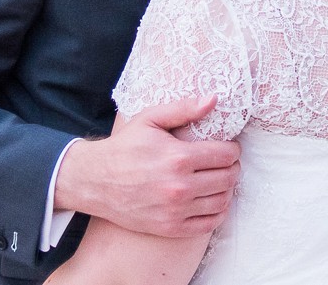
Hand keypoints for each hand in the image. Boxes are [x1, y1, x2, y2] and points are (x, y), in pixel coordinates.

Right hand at [54, 95, 240, 235]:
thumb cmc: (124, 147)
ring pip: (222, 201)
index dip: (233, 149)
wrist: (94, 181)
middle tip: (228, 162)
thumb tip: (213, 99)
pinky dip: (218, 212)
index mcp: (178, 158)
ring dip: (228, 189)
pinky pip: (208, 224)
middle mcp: (179, 187)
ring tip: (221, 179)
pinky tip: (214, 201)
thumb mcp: (150, 119)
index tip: (229, 147)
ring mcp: (175, 210)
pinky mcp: (170, 228)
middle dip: (233, 167)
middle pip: (228, 178)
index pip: (226, 155)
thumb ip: (184, 109)